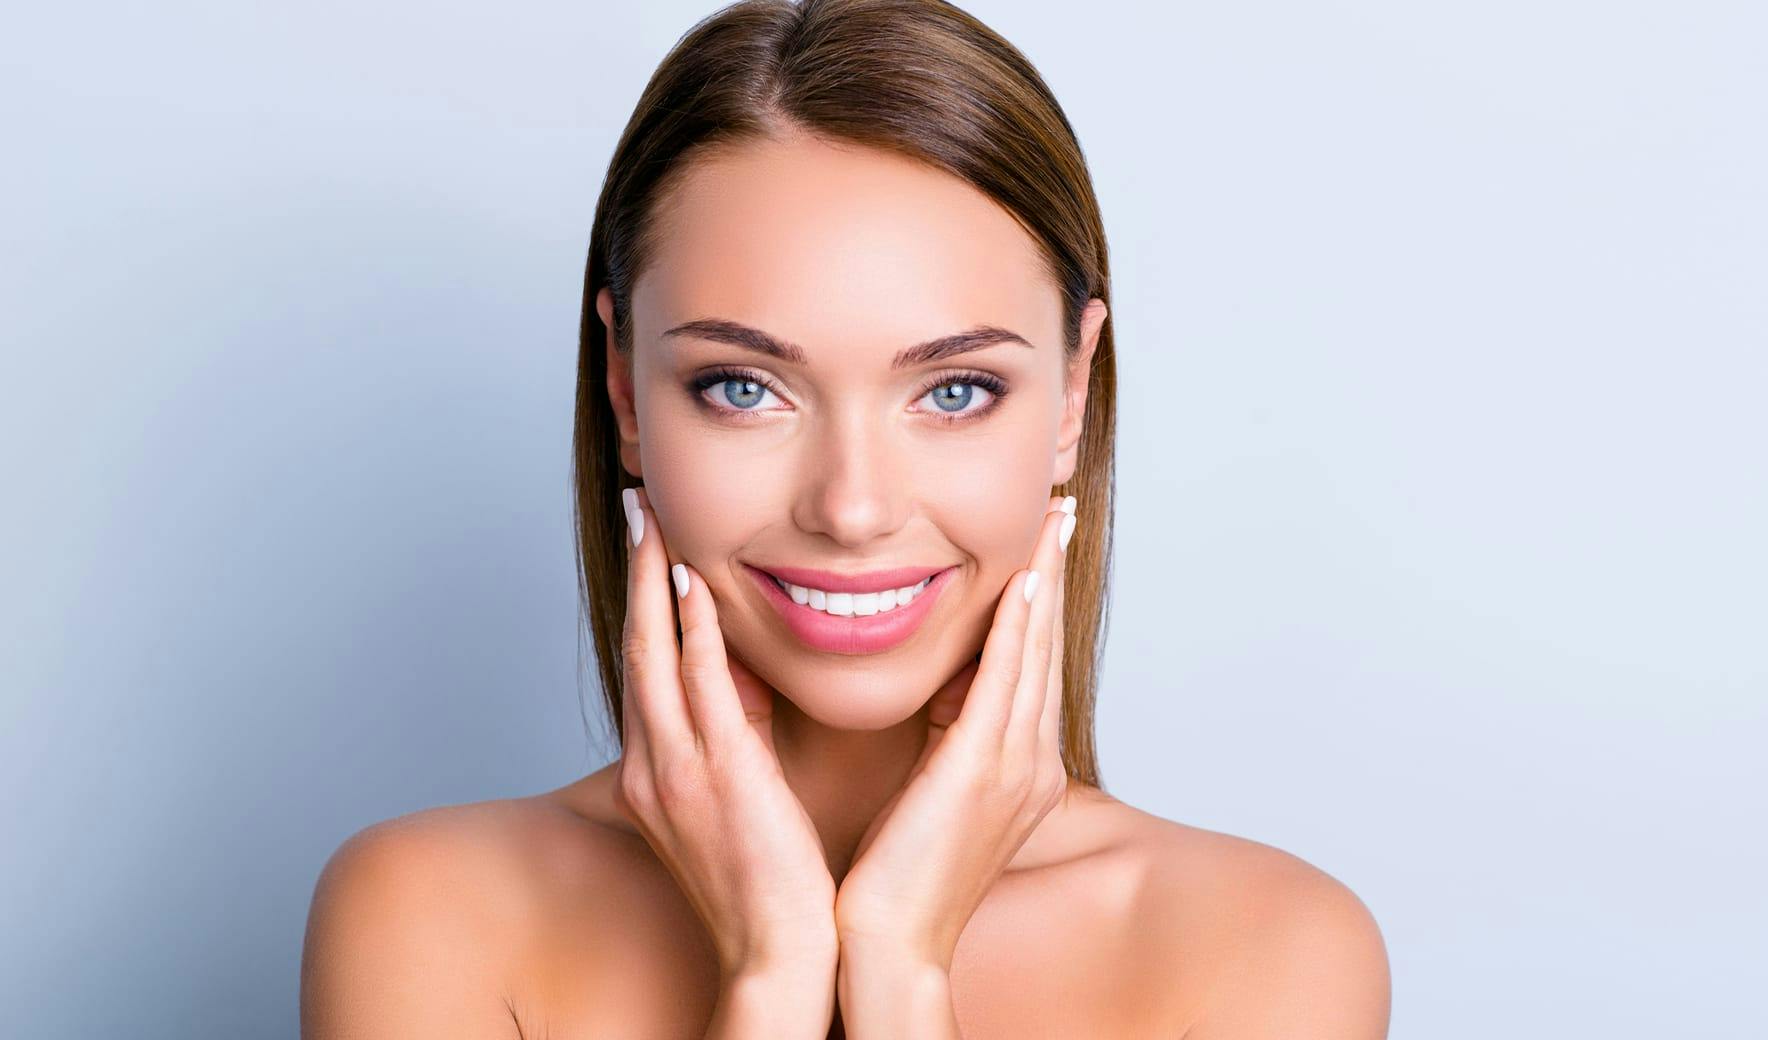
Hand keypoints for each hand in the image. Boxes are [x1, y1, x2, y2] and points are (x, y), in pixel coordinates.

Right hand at [612, 486, 838, 983]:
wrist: (777, 953)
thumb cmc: (765, 885)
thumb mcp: (730, 805)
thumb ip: (728, 745)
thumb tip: (744, 690)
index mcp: (655, 773)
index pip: (644, 668)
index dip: (644, 602)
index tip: (652, 546)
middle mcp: (654, 764)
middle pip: (635, 646)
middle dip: (636, 572)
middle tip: (638, 506)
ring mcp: (679, 769)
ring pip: (654, 654)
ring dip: (654, 581)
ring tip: (656, 520)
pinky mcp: (718, 775)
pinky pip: (698, 689)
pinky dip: (689, 633)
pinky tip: (692, 584)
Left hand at [832, 494, 1076, 970]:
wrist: (891, 944)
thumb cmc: (899, 877)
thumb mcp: (936, 792)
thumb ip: (950, 738)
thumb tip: (944, 689)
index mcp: (1022, 768)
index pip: (1034, 663)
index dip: (1042, 600)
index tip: (1043, 545)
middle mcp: (1032, 761)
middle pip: (1047, 646)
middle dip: (1054, 573)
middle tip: (1061, 509)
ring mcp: (1013, 767)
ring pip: (1033, 653)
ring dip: (1042, 581)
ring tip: (1049, 524)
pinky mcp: (979, 771)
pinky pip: (1001, 684)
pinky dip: (1015, 630)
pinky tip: (1021, 584)